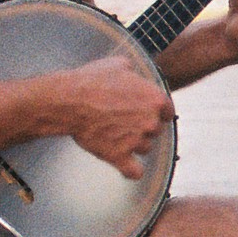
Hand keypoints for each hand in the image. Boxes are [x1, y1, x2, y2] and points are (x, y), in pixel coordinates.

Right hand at [48, 53, 172, 176]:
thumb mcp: (118, 65)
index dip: (156, 112)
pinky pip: (135, 172)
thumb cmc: (92, 81)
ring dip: (134, 144)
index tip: (146, 112)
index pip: (167, 112)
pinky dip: (131, 170)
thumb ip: (134, 73)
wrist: (70, 101)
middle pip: (155, 131)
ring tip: (116, 135)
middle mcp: (150, 122)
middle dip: (142, 126)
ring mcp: (136, 141)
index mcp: (155, 100)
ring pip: (145, 148)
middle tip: (123, 120)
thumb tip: (133, 73)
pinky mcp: (120, 156)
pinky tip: (126, 165)